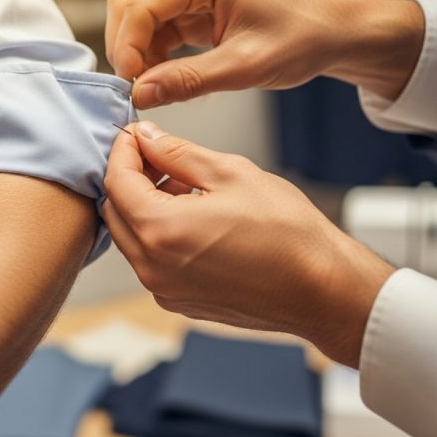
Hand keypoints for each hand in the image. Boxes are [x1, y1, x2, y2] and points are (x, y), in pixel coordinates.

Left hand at [102, 121, 393, 366]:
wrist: (321, 289)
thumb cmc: (287, 234)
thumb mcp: (229, 173)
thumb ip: (176, 153)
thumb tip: (147, 137)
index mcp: (160, 231)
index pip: (116, 182)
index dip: (123, 151)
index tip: (136, 134)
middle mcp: (152, 268)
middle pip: (115, 212)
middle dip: (129, 178)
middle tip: (158, 154)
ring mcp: (164, 290)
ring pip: (132, 238)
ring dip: (144, 206)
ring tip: (183, 184)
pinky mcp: (179, 302)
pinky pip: (151, 261)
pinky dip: (159, 234)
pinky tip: (193, 216)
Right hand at [105, 0, 424, 108]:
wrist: (337, 30)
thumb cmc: (305, 38)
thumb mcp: (245, 67)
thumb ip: (188, 81)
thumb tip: (141, 94)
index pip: (139, 3)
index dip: (127, 46)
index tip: (132, 84)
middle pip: (129, 1)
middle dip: (126, 46)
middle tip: (136, 87)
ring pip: (138, 12)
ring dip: (137, 50)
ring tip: (150, 85)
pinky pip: (158, 22)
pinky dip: (153, 50)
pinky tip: (163, 75)